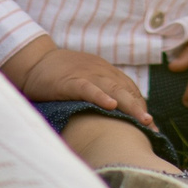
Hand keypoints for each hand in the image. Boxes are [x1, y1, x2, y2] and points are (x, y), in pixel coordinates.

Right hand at [13, 44, 157, 128]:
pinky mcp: (70, 80)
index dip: (140, 107)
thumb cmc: (61, 76)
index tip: (150, 127)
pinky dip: (100, 96)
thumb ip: (101, 94)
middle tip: (152, 127)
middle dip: (141, 108)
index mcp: (107, 73)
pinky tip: (110, 106)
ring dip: (130, 105)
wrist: (35, 60)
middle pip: (127, 90)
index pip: (130, 90)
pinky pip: (88, 88)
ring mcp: (87, 75)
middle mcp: (101, 72)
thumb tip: (116, 118)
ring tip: (142, 120)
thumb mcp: (87, 82)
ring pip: (113, 89)